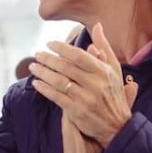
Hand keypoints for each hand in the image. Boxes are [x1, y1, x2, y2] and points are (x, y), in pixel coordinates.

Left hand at [29, 23, 137, 147]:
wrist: (118, 126)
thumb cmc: (114, 95)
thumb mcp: (115, 70)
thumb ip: (104, 48)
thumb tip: (97, 26)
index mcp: (104, 71)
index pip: (79, 55)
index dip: (62, 48)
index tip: (49, 43)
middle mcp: (95, 84)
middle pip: (66, 67)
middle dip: (48, 59)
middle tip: (37, 54)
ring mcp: (86, 98)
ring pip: (59, 82)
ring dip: (43, 73)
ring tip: (33, 67)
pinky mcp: (77, 111)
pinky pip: (57, 97)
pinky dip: (45, 89)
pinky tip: (36, 83)